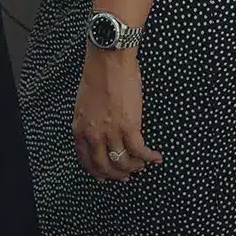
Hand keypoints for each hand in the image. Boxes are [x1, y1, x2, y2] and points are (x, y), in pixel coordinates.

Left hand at [73, 47, 162, 182]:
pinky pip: (139, 151)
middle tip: (126, 176)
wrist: (109, 59)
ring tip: (142, 165)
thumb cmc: (98, 74)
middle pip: (105, 167)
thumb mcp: (84, 104)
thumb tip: (100, 132)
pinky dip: (149, 157)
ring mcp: (111, 133)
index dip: (98, 172)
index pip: (86, 161)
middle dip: (116, 175)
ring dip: (134, 168)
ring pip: (123, 163)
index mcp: (79, 129)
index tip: (105, 176)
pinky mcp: (129, 127)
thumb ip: (89, 122)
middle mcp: (93, 136)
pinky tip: (155, 157)